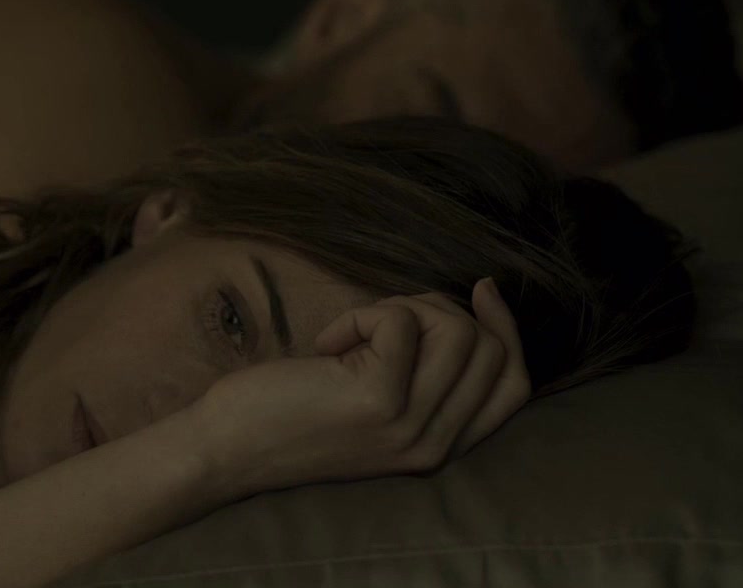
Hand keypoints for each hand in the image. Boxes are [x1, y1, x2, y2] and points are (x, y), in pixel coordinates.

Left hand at [186, 278, 529, 498]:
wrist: (227, 449)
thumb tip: (461, 312)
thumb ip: (423, 380)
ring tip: (353, 330)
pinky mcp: (377, 398)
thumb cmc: (290, 414)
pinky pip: (400, 321)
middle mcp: (433, 444)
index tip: (480, 292)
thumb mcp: (374, 403)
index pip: (515, 387)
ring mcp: (408, 424)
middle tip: (383, 316)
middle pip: (490, 349)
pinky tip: (326, 344)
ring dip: (401, 308)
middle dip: (441, 309)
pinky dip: (361, 313)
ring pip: (455, 330)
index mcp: (440, 447)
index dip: (506, 331)